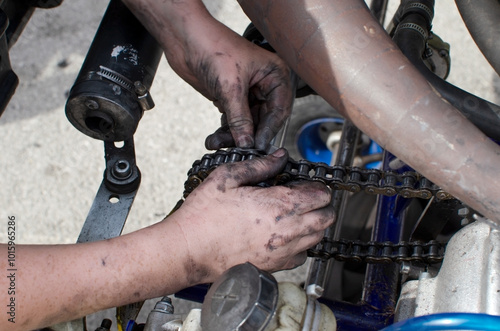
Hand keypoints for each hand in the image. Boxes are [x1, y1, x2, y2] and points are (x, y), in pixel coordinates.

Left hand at [163, 5, 292, 149]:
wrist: (185, 39)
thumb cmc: (213, 48)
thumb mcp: (230, 87)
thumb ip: (240, 118)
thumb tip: (248, 143)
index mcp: (275, 75)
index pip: (279, 110)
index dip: (268, 129)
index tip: (257, 146)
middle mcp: (264, 84)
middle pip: (263, 119)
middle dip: (248, 135)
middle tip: (238, 150)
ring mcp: (248, 92)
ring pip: (247, 123)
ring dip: (233, 135)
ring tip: (218, 143)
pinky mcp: (231, 98)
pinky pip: (233, 120)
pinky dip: (224, 130)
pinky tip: (214, 138)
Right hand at [171, 148, 334, 283]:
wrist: (188, 250)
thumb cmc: (204, 215)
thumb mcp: (227, 178)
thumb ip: (259, 165)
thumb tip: (280, 157)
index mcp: (280, 206)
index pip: (321, 195)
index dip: (315, 186)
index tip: (303, 183)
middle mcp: (288, 231)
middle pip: (327, 217)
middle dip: (320, 204)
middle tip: (303, 197)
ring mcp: (283, 252)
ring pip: (318, 237)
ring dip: (313, 224)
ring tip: (293, 215)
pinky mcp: (274, 267)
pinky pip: (301, 256)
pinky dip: (300, 245)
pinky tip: (283, 235)